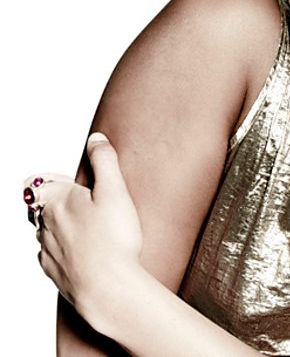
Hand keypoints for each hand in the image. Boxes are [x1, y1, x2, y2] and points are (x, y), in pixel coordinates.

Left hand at [27, 132, 143, 316]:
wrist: (106, 286)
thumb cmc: (113, 239)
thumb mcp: (115, 190)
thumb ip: (104, 161)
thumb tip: (95, 139)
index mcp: (56, 200)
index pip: (39, 182)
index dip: (55, 181)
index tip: (74, 185)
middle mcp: (43, 223)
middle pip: (42, 207)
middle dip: (60, 205)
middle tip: (89, 208)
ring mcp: (45, 249)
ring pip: (46, 231)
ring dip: (62, 229)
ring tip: (90, 232)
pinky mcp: (52, 271)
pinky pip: (52, 255)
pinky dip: (64, 251)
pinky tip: (86, 254)